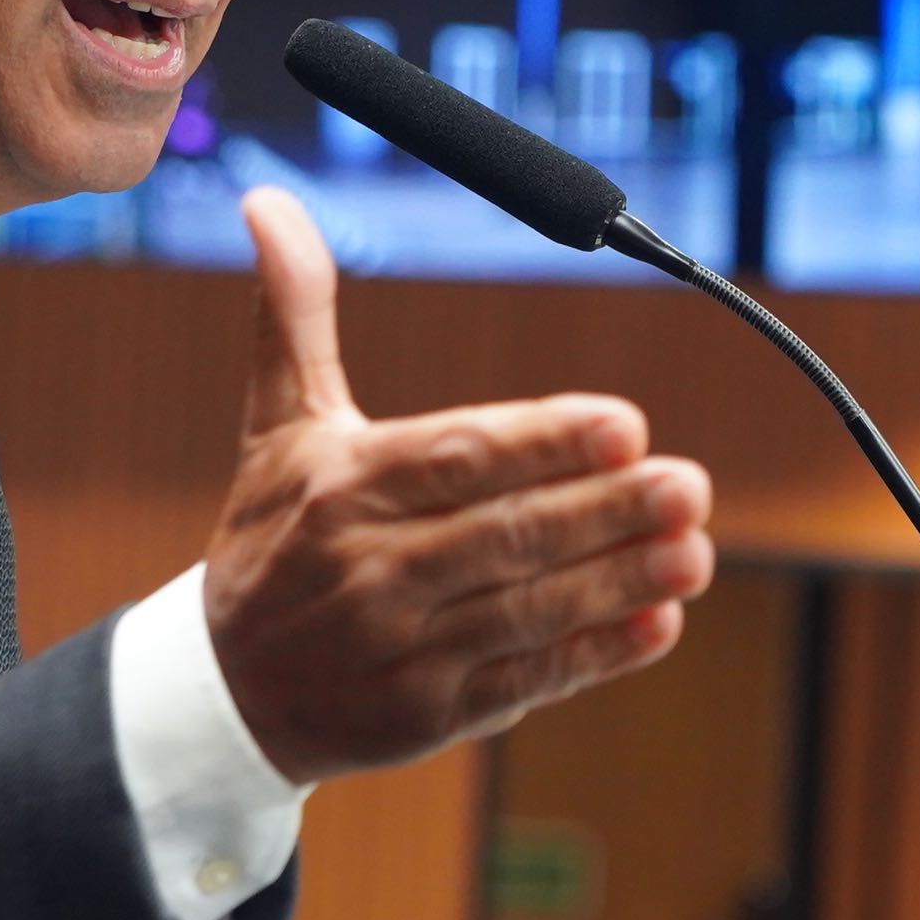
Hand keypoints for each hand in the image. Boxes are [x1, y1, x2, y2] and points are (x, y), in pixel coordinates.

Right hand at [202, 188, 713, 785]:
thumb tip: (269, 206)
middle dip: (604, 511)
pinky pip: (526, 680)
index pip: (456, 458)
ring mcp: (402, 648)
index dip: (543, 442)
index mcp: (340, 486)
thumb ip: (293, 316)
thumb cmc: (271, 538)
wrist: (224, 690)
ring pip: (527, 611)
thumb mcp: (276, 426)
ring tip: (695, 551)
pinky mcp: (429, 714)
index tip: (626, 422)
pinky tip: (659, 623)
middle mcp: (369, 568)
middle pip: (505, 535)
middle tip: (690, 484)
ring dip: (618, 581)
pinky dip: (596, 655)